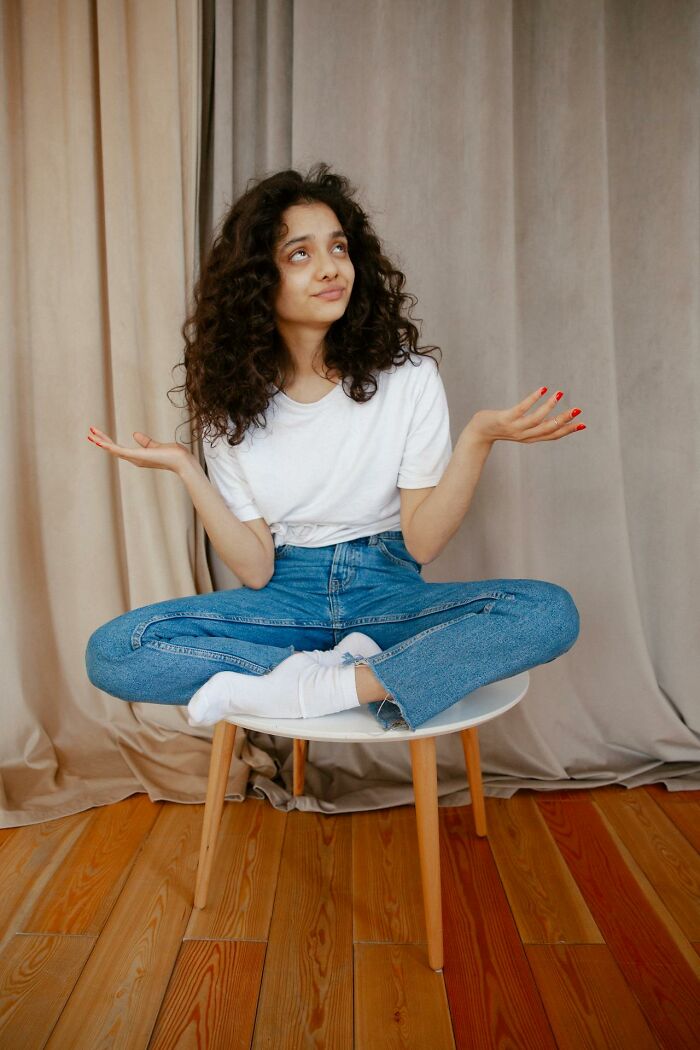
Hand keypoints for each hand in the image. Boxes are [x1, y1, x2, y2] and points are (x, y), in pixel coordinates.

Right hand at [86, 426, 193, 472]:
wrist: (181, 461)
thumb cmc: (173, 455)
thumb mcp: (156, 445)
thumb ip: (145, 441)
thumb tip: (134, 434)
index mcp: (138, 457)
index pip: (120, 449)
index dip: (109, 442)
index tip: (99, 435)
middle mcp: (134, 459)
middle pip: (114, 449)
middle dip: (102, 440)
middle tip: (90, 432)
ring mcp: (135, 458)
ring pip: (114, 449)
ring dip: (102, 441)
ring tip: (90, 433)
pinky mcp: (137, 455)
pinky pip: (119, 450)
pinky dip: (109, 445)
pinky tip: (100, 440)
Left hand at [464, 386, 584, 444]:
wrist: (477, 433)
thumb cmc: (499, 427)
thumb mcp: (519, 427)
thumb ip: (533, 424)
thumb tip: (549, 415)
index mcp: (530, 437)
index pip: (552, 435)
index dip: (568, 430)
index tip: (583, 424)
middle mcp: (524, 435)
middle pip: (548, 429)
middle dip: (564, 420)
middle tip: (577, 410)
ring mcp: (514, 428)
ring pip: (536, 420)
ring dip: (549, 407)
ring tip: (559, 394)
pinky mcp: (505, 419)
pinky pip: (521, 409)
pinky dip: (533, 399)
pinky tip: (542, 389)